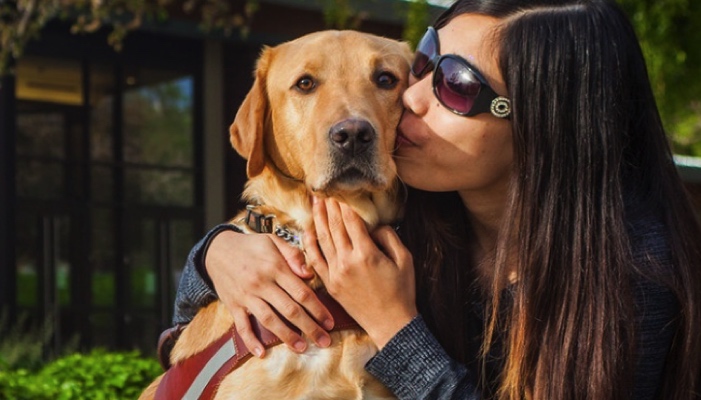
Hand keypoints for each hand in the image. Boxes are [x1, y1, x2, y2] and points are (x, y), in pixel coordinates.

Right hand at [205, 230, 334, 356]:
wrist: (217, 250)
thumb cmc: (251, 246)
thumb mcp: (273, 241)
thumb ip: (294, 255)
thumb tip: (309, 274)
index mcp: (275, 267)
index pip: (302, 292)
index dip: (318, 309)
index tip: (330, 322)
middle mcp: (262, 283)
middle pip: (290, 310)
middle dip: (310, 328)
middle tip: (324, 341)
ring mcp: (246, 296)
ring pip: (269, 320)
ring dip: (287, 336)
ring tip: (302, 348)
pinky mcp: (233, 305)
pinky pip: (242, 326)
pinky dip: (251, 341)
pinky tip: (262, 353)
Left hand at [306, 197, 417, 348]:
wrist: (389, 323)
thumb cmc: (401, 291)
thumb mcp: (405, 260)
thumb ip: (389, 237)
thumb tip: (373, 226)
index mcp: (366, 254)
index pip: (351, 221)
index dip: (344, 205)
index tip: (340, 192)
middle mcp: (347, 261)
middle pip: (334, 227)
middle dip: (329, 207)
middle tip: (323, 191)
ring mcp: (335, 273)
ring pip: (323, 239)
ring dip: (318, 219)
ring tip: (315, 202)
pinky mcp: (329, 283)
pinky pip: (315, 259)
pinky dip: (310, 243)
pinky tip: (308, 230)